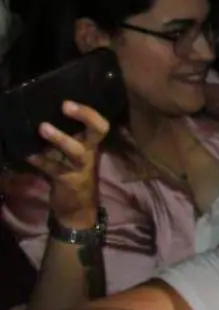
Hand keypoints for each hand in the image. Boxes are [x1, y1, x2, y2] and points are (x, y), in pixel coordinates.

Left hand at [25, 102, 108, 231]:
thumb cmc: (72, 174)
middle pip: (97, 131)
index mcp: (91, 144)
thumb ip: (65, 138)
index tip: (68, 101)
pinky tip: (27, 154)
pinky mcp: (68, 180)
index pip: (99, 125)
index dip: (89, 112)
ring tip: (43, 128)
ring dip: (60, 139)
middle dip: (85, 116)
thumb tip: (40, 114)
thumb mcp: (73, 154)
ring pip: (76, 151)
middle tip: (65, 105)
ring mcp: (80, 167)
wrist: (77, 208)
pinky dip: (39, 160)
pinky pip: (53, 168)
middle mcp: (89, 153)